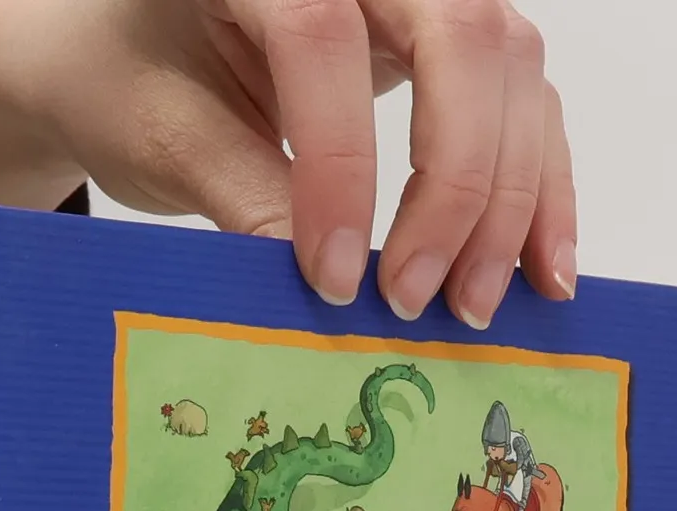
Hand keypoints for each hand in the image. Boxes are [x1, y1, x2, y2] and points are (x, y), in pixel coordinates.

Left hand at [0, 0, 575, 328]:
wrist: (133, 52)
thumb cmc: (134, 75)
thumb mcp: (163, 135)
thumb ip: (242, 193)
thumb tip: (330, 285)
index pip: (325, 37)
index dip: (340, 164)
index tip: (335, 277)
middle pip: (461, 37)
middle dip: (455, 183)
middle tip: (414, 298)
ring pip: (511, 69)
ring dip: (509, 198)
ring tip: (471, 307)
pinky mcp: (459, 43)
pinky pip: (529, 103)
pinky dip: (544, 190)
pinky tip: (541, 272)